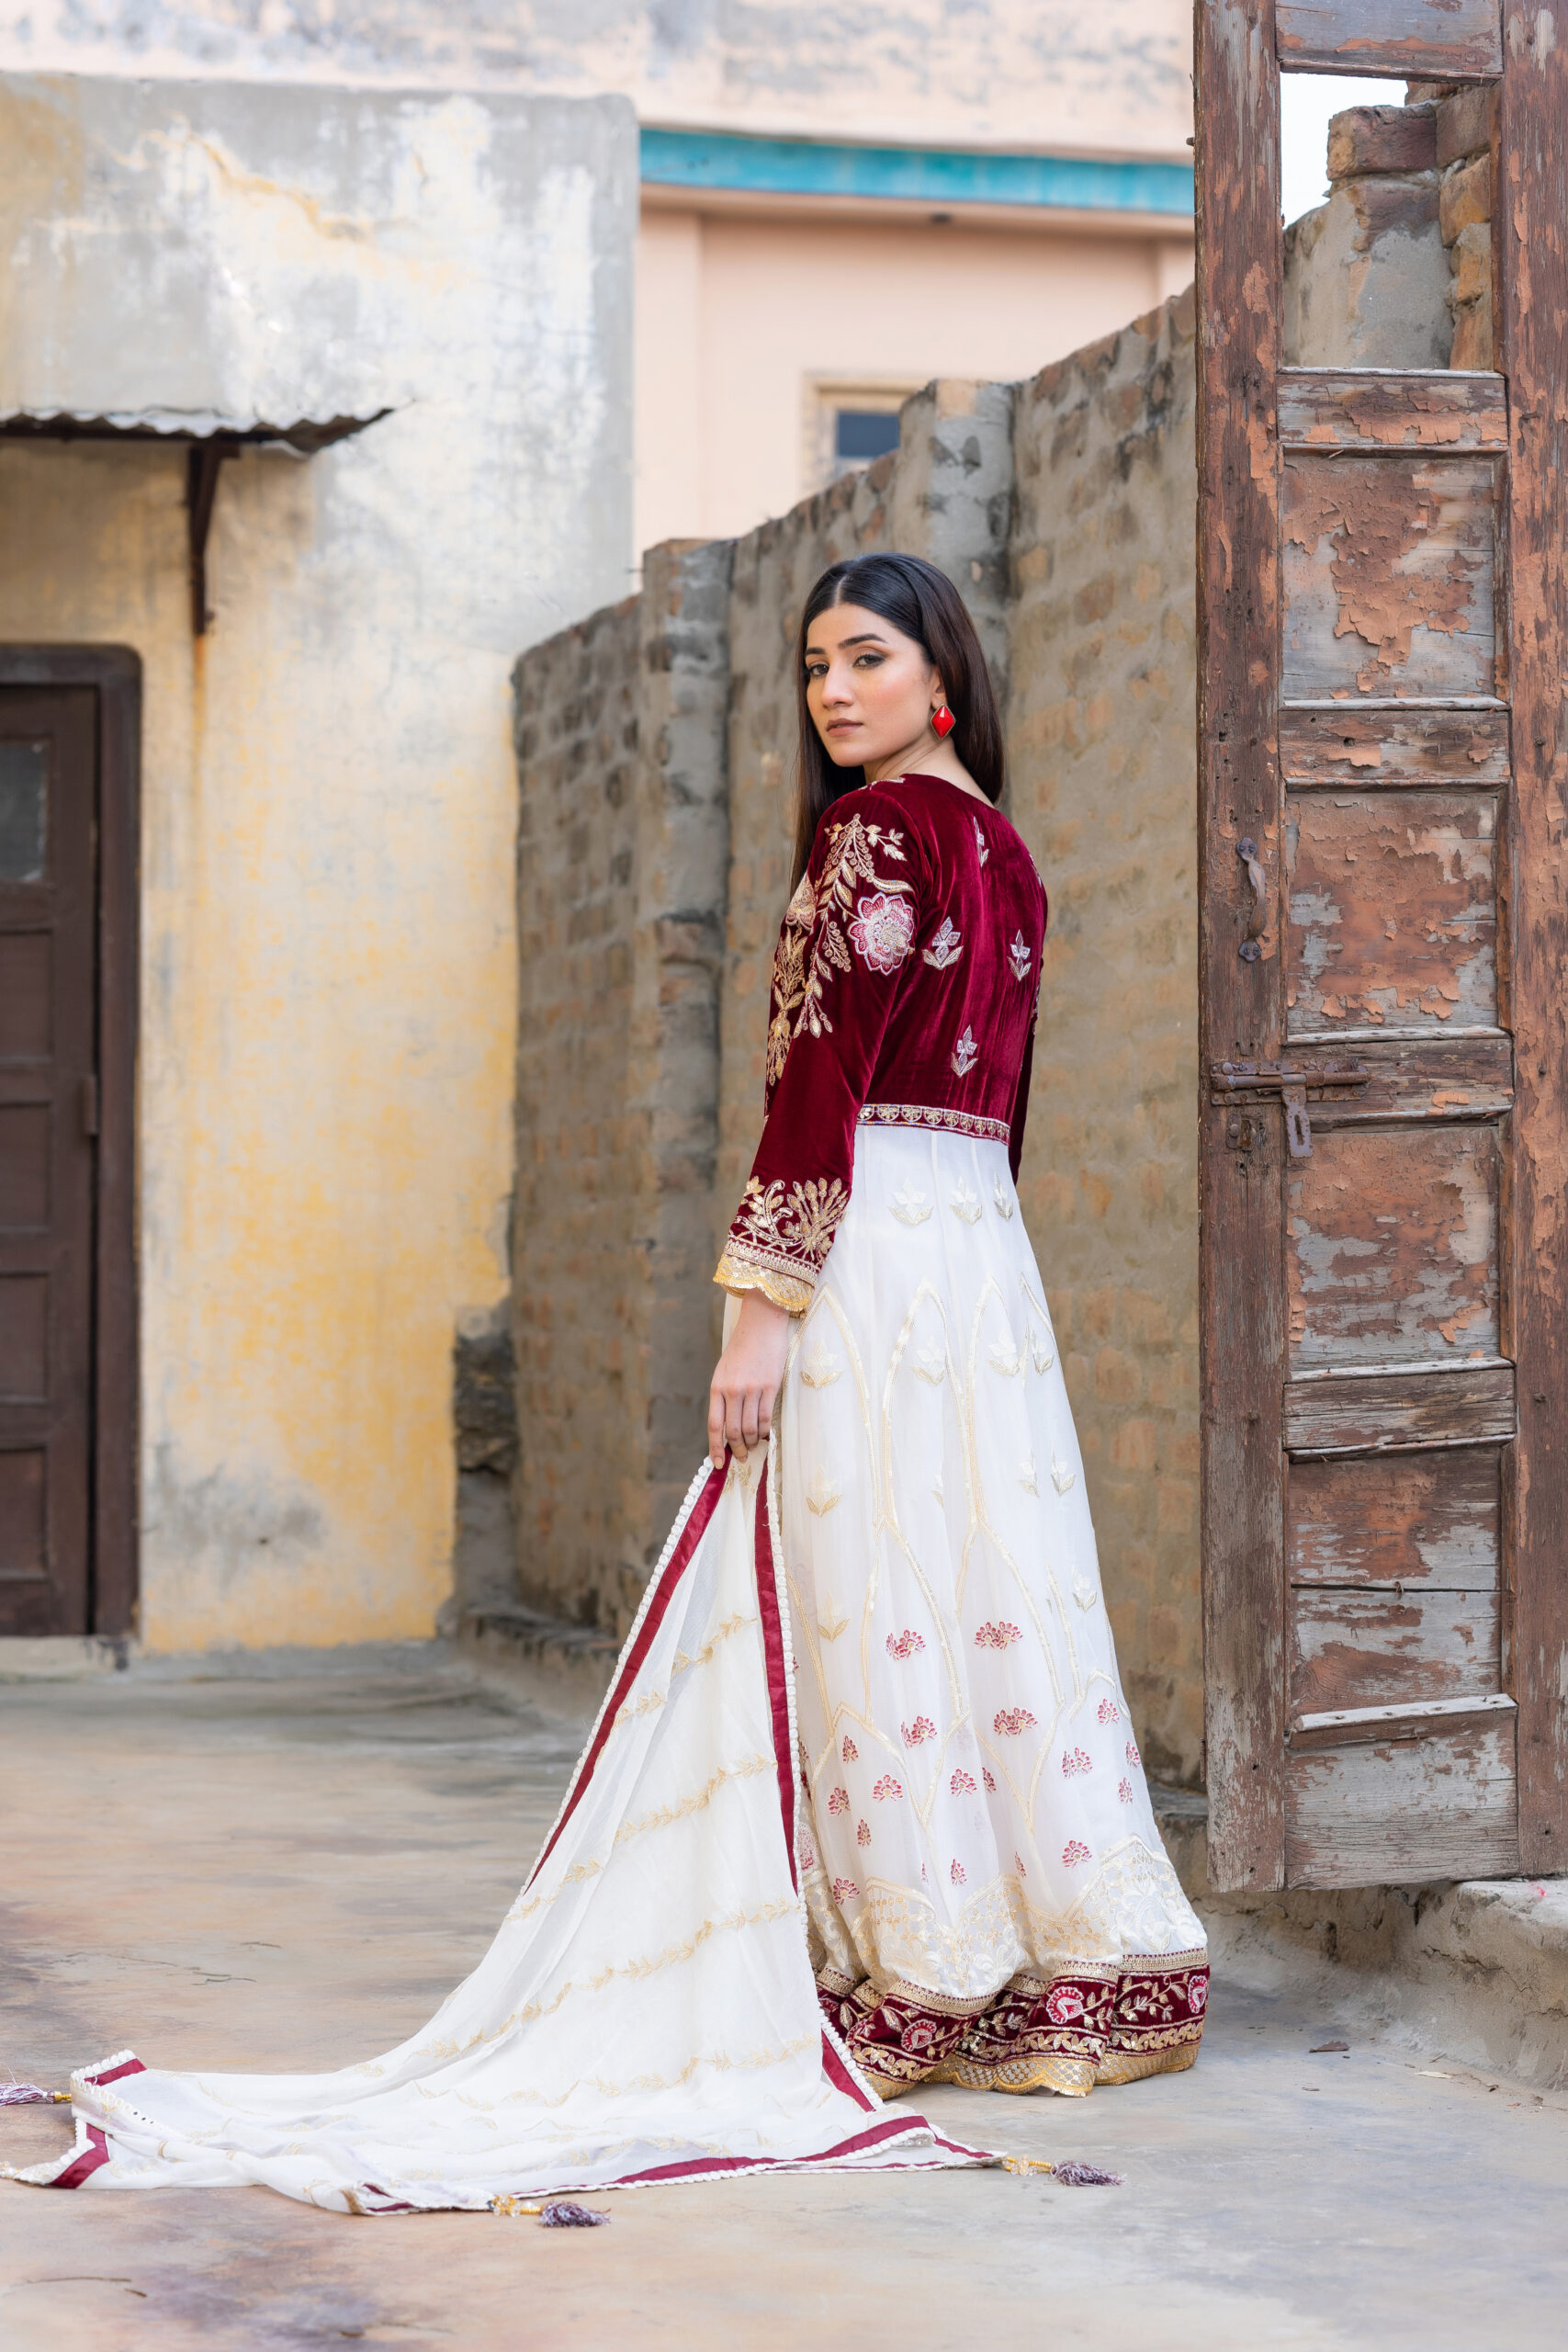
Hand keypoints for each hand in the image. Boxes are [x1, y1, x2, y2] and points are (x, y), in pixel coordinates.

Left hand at [708, 1291, 793, 1468]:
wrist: (761, 1325)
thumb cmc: (742, 1349)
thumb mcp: (724, 1371)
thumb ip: (724, 1395)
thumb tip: (727, 1426)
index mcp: (717, 1387)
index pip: (714, 1425)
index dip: (716, 1447)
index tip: (718, 1463)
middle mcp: (732, 1390)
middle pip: (733, 1431)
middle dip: (737, 1449)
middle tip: (742, 1458)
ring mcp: (751, 1389)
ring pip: (750, 1428)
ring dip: (751, 1443)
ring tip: (753, 1446)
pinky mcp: (770, 1386)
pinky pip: (765, 1418)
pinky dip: (764, 1431)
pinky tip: (764, 1435)